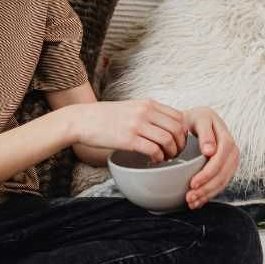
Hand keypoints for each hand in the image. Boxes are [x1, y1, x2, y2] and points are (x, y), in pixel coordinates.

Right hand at [71, 99, 188, 161]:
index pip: (178, 116)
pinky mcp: (128, 139)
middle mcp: (144, 111)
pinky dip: (158, 158)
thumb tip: (166, 126)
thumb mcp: (130, 107)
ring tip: (165, 157)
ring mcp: (136, 125)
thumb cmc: (104, 116)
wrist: (81, 120)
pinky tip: (153, 160)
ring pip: (168, 140)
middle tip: (175, 152)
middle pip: (177, 129)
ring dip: (171, 153)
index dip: (183, 132)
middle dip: (180, 144)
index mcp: (146, 103)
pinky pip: (154, 150)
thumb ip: (148, 113)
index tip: (178, 141)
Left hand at [183, 107, 239, 209]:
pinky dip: (209, 194)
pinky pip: (221, 183)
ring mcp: (230, 160)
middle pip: (223, 173)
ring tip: (191, 202)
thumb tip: (210, 151)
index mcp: (225, 137)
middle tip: (190, 196)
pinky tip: (198, 202)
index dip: (208, 173)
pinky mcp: (226, 168)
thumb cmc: (193, 119)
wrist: (195, 120)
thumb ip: (205, 133)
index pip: (221, 158)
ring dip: (208, 194)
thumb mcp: (198, 119)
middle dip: (207, 188)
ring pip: (223, 181)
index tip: (193, 183)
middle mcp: (232, 150)